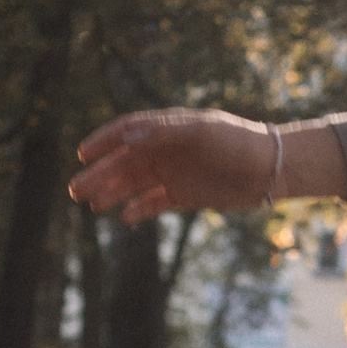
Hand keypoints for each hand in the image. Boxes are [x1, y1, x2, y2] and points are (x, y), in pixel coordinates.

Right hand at [70, 109, 345, 221]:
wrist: (270, 168)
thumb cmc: (238, 142)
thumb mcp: (203, 132)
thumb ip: (164, 134)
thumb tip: (127, 140)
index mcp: (167, 129)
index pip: (127, 132)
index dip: (103, 141)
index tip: (83, 155)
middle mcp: (165, 151)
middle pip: (124, 162)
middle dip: (99, 175)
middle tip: (75, 191)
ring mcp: (173, 173)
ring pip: (133, 184)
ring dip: (112, 193)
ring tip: (92, 204)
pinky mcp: (183, 195)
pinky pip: (153, 203)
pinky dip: (138, 210)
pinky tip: (124, 218)